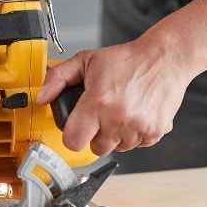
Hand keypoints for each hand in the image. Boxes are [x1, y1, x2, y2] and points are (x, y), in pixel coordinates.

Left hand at [36, 40, 192, 154]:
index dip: (72, 135)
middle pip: (95, 148)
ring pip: (117, 148)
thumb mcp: (86, 61)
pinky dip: (134, 135)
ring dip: (115, 136)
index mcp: (98, 102)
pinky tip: (134, 115)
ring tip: (119, 113)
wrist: (166, 58)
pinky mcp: (155, 131)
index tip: (77, 127)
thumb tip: (41, 97)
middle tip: (101, 116)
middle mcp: (118, 118)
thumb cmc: (127, 59)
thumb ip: (57, 78)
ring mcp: (138, 127)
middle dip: (95, 135)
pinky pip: (137, 145)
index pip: (73, 141)